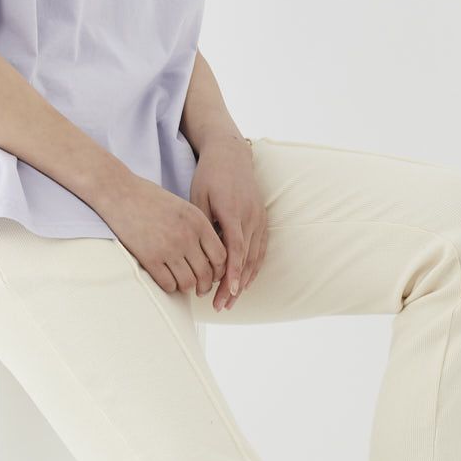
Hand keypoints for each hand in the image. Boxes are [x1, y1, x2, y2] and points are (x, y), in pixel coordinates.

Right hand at [92, 169, 228, 296]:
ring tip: (183, 285)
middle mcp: (186, 236)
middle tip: (200, 289)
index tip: (213, 275)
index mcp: (198, 222)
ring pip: (188, 283)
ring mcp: (168, 248)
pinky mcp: (149, 258)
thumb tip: (212, 259)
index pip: (221, 256)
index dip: (219, 271)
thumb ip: (199, 230)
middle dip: (205, 286)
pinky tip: (167, 280)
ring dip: (187, 288)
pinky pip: (168, 284)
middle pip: (206, 274)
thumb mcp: (183, 208)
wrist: (120, 193)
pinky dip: (170, 287)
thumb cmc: (152, 200)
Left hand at [189, 134, 267, 311]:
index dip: (233, 272)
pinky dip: (253, 269)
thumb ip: (202, 225)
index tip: (229, 291)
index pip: (236, 248)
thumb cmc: (209, 175)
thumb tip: (200, 256)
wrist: (231, 154)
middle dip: (234, 286)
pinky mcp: (262, 220)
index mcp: (233, 211)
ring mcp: (259, 219)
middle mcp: (250, 217)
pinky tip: (244, 284)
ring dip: (244, 282)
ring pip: (255, 257)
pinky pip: (260, 250)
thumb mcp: (198, 197)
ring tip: (231, 301)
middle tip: (222, 306)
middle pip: (245, 259)